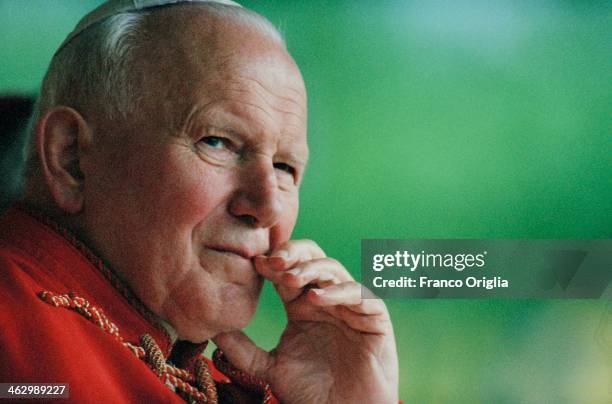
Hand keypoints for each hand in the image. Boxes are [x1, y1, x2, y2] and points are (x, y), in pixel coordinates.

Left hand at [213, 240, 398, 403]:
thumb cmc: (311, 393)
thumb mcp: (269, 369)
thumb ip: (243, 349)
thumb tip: (212, 329)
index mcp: (302, 305)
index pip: (287, 272)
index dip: (273, 264)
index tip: (253, 264)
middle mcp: (326, 299)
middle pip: (312, 259)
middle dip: (293, 254)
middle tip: (273, 261)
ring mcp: (350, 305)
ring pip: (334, 270)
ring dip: (311, 269)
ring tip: (290, 278)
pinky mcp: (374, 317)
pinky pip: (359, 294)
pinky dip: (338, 291)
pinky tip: (316, 298)